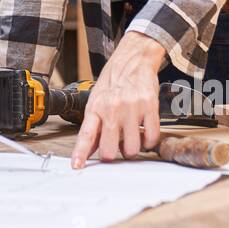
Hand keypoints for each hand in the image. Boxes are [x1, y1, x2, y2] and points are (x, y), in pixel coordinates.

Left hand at [71, 33, 167, 168]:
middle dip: (112, 155)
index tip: (77, 166)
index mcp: (96, 108)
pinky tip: (144, 133)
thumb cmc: (113, 82)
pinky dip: (148, 141)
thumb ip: (93, 125)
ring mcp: (131, 108)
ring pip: (131, 148)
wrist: (133, 61)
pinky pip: (151, 137)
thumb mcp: (96, 101)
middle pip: (110, 150)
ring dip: (131, 149)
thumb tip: (89, 150)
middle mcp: (112, 109)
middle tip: (115, 148)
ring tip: (130, 137)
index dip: (81, 153)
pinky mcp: (149, 107)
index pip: (86, 135)